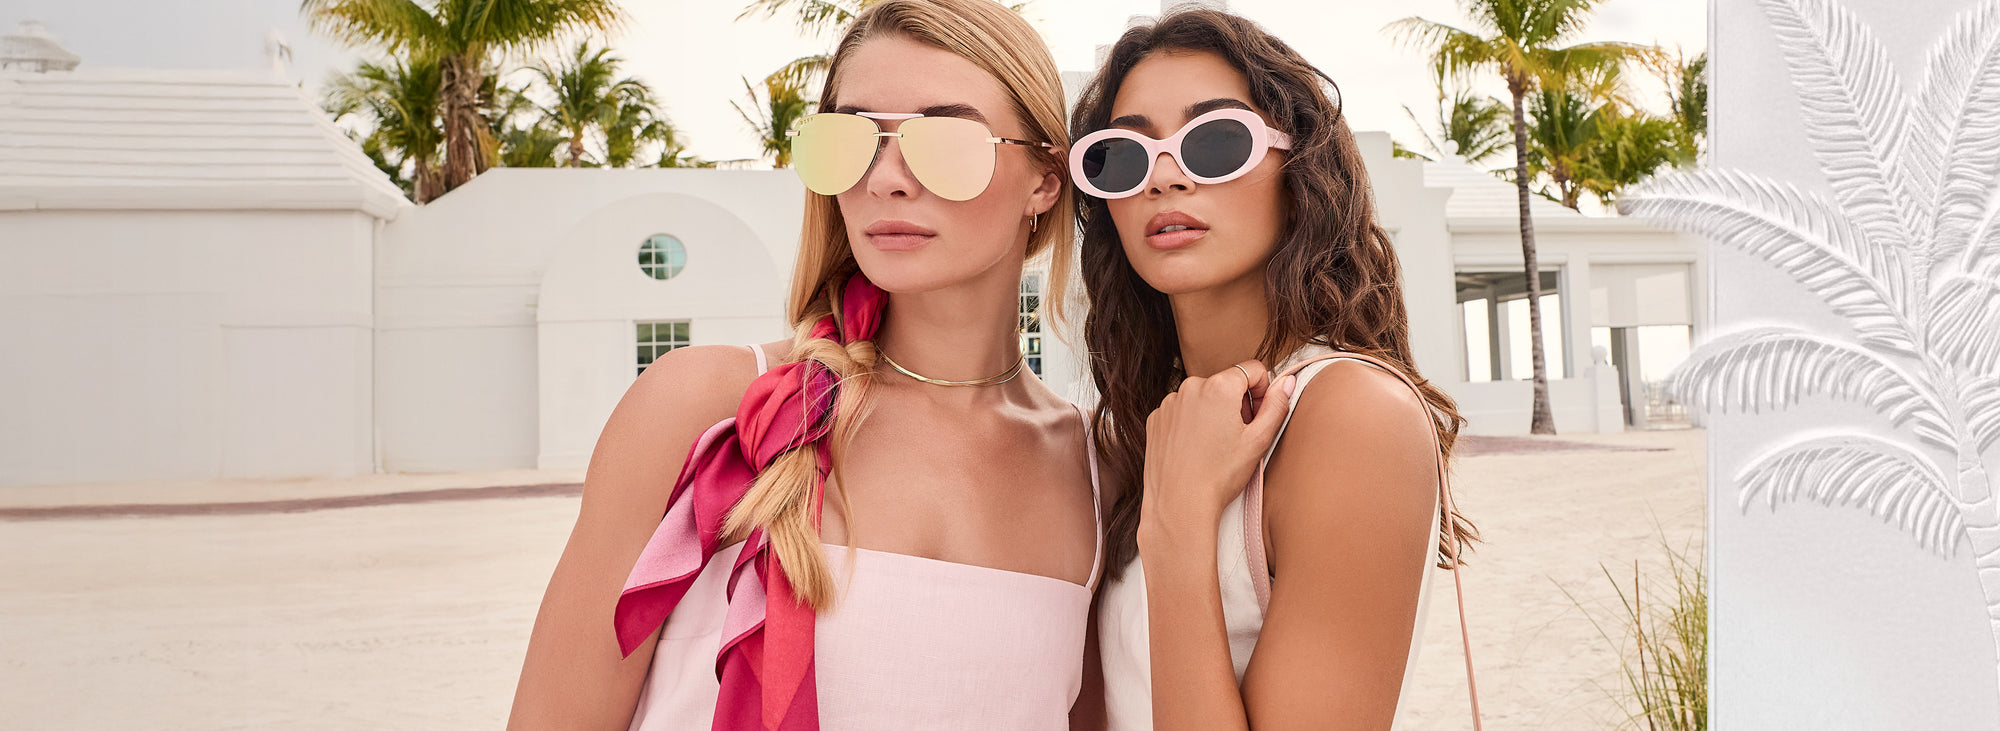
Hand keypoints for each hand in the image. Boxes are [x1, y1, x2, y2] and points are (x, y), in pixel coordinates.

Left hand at [1140, 359, 1294, 544]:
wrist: (1179, 504)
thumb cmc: (1219, 476)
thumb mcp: (1258, 441)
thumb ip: (1277, 406)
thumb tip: (1287, 382)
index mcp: (1219, 387)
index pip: (1253, 369)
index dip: (1263, 391)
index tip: (1259, 415)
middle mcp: (1190, 387)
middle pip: (1226, 383)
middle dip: (1237, 404)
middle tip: (1238, 438)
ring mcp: (1169, 403)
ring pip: (1203, 397)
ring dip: (1213, 413)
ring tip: (1214, 447)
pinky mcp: (1156, 419)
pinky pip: (1181, 410)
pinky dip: (1191, 423)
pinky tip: (1195, 449)